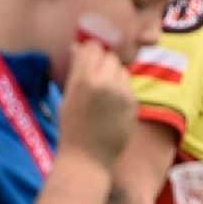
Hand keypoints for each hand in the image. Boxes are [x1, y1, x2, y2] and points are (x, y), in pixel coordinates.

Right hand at [59, 40, 137, 167]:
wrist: (88, 157)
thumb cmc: (71, 127)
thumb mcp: (67, 97)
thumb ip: (76, 70)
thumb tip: (79, 47)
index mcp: (85, 80)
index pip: (93, 48)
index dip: (90, 51)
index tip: (87, 58)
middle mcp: (107, 83)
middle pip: (110, 56)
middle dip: (103, 63)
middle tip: (95, 77)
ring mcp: (123, 93)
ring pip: (122, 70)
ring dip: (114, 75)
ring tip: (103, 93)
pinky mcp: (134, 102)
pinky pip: (129, 87)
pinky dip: (122, 90)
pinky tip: (112, 105)